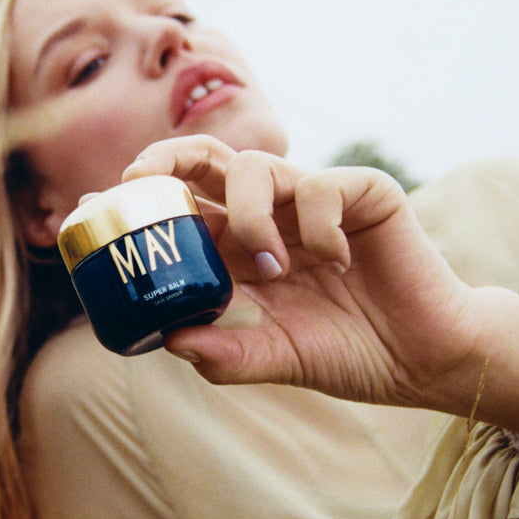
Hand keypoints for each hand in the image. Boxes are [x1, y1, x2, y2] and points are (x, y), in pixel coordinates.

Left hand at [123, 136, 518, 437]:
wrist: (425, 360)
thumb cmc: (351, 355)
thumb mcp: (277, 360)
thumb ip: (227, 354)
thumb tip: (169, 341)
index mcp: (243, 252)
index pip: (182, 211)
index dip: (140, 202)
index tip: (93, 206)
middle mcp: (270, 218)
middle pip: (207, 163)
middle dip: (167, 158)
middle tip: (139, 180)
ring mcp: (314, 201)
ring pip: (257, 166)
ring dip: (249, 214)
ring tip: (272, 268)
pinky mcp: (362, 193)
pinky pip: (321, 186)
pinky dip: (317, 223)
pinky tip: (337, 261)